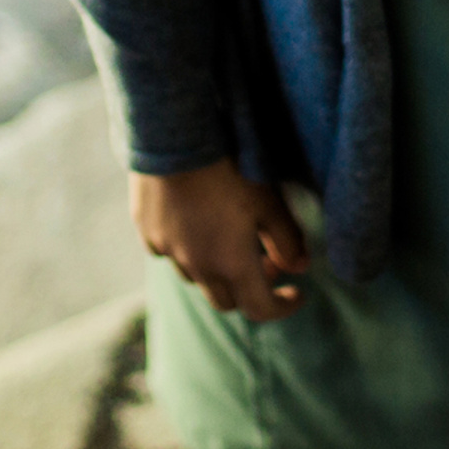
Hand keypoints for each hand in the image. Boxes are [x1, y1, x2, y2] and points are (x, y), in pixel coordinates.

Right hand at [132, 159, 309, 322]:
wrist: (174, 139)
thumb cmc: (229, 170)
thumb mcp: (268, 202)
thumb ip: (287, 240)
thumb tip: (301, 266)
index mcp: (232, 265)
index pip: (260, 309)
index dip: (283, 307)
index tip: (297, 293)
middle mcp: (198, 268)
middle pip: (226, 301)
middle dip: (250, 290)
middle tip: (267, 264)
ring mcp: (168, 252)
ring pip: (196, 278)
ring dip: (217, 271)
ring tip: (229, 241)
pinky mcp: (147, 233)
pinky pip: (169, 253)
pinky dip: (186, 250)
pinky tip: (193, 224)